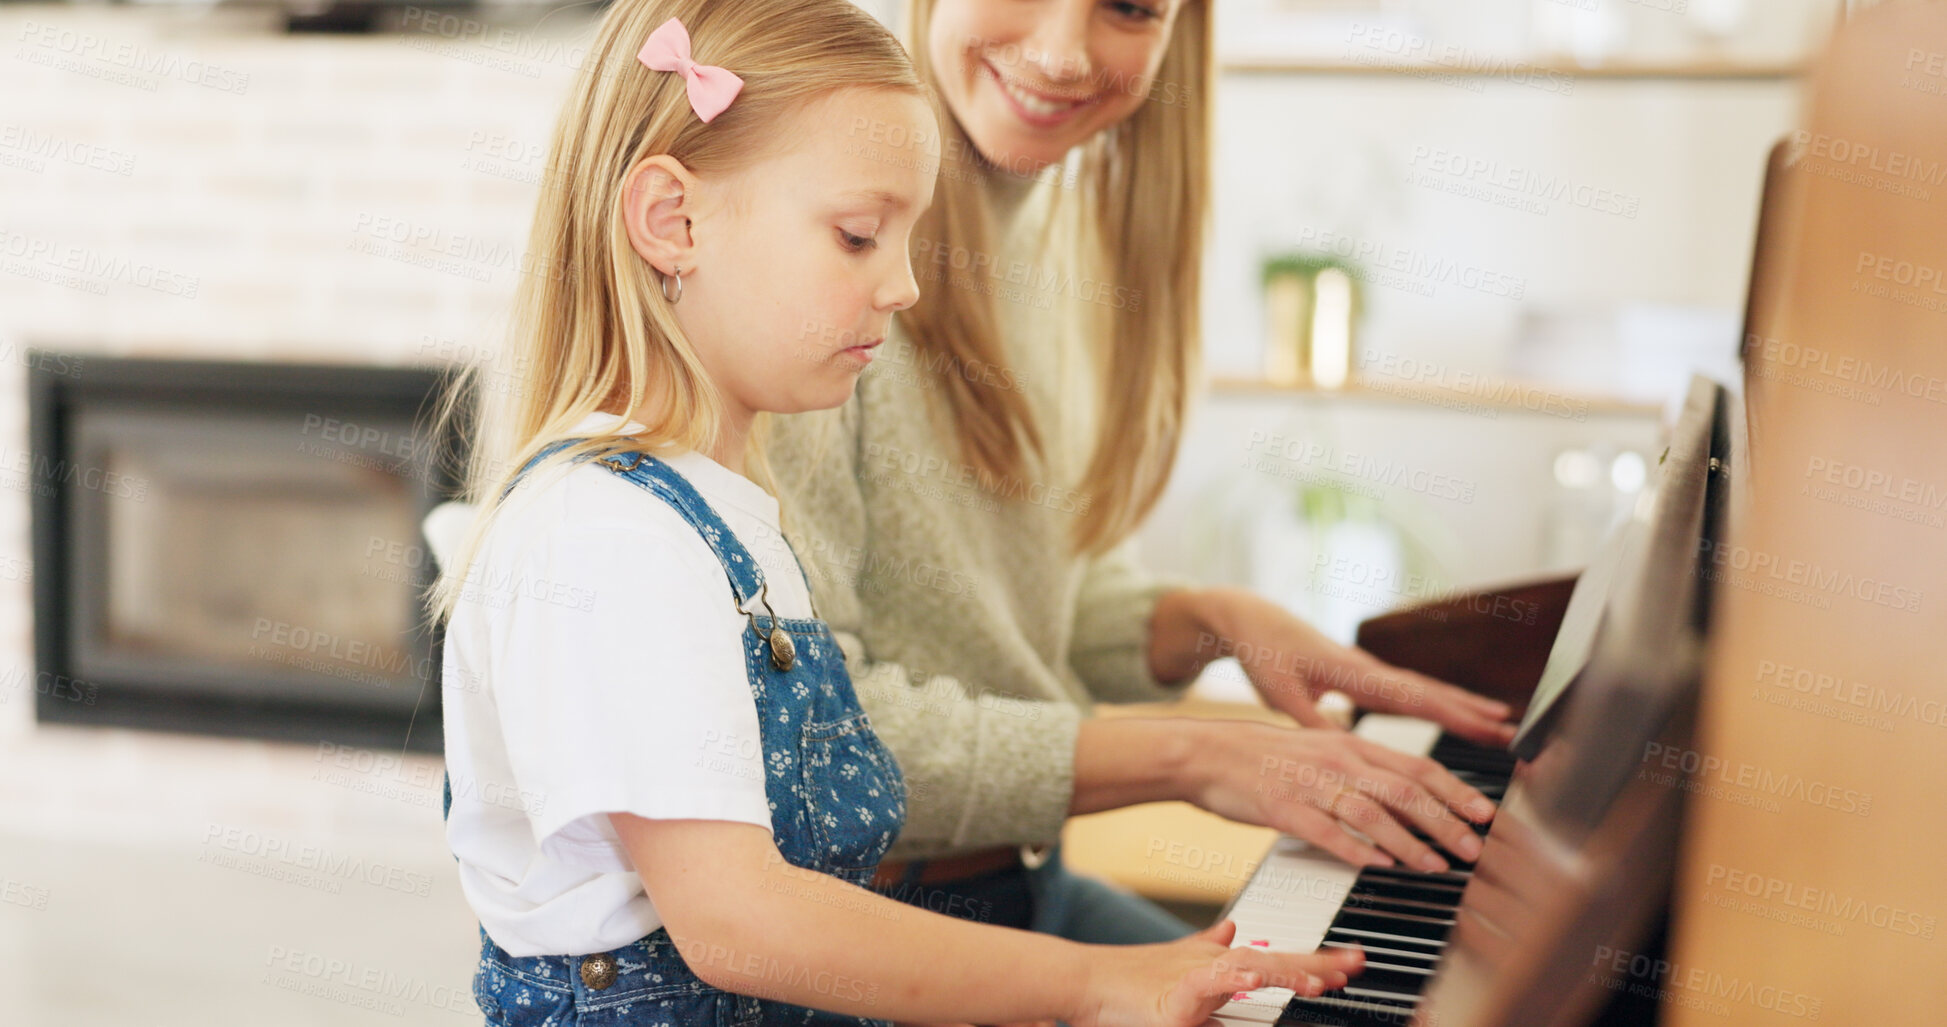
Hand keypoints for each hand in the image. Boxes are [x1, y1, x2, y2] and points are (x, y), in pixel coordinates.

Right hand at [1073, 920, 1362, 1026]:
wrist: (1082, 981)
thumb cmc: (1125, 980)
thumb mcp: (1177, 964)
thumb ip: (1209, 949)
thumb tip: (1232, 932)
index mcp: (1218, 961)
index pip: (1277, 958)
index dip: (1315, 959)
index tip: (1351, 961)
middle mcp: (1212, 963)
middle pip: (1275, 960)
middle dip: (1319, 964)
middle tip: (1356, 965)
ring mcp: (1193, 977)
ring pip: (1249, 970)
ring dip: (1286, 973)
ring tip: (1320, 981)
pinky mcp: (1173, 998)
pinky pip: (1208, 985)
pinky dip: (1233, 980)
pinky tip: (1255, 980)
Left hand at [1166, 588, 1516, 746]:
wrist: (1250, 620)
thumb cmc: (1263, 654)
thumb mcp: (1282, 693)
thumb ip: (1315, 723)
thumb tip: (1346, 751)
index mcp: (1355, 673)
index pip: (1417, 698)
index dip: (1455, 716)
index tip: (1491, 729)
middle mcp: (1370, 670)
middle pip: (1432, 692)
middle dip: (1472, 712)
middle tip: (1513, 731)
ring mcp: (1369, 671)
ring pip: (1424, 689)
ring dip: (1461, 705)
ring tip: (1498, 721)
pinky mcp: (1361, 675)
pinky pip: (1407, 690)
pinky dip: (1435, 701)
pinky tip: (1448, 710)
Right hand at [1182, 720, 1495, 870]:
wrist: (1207, 752)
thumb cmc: (1264, 755)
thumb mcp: (1320, 748)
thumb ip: (1362, 766)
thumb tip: (1405, 791)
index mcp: (1350, 744)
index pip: (1416, 766)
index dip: (1456, 791)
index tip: (1485, 814)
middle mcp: (1337, 760)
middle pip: (1405, 789)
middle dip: (1446, 821)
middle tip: (1473, 847)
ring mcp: (1310, 784)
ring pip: (1372, 813)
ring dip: (1410, 843)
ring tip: (1435, 866)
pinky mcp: (1283, 808)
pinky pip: (1326, 831)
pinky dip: (1355, 850)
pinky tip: (1377, 866)